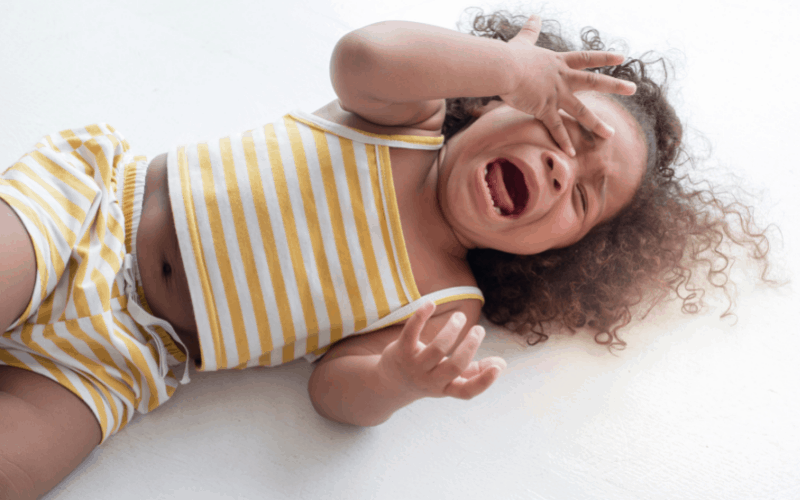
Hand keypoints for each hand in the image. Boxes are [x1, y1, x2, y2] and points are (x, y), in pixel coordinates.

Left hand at [377, 301, 506, 399]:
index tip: (497, 367)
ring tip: (460, 316)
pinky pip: (411, 332)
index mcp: (446, 388)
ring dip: (451, 330)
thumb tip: (501, 363)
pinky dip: (421, 316)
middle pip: (453, 366)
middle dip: (469, 346)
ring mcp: (414, 367)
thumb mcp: (450, 379)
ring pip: (436, 349)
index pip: (466, 392)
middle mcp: (430, 380)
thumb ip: (474, 371)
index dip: (483, 382)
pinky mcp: (400, 351)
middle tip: (478, 329)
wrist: (391, 382)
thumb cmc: (428, 377)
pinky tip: (431, 303)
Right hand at [500, 15, 636, 155]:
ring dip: (596, 124)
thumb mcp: (522, 41)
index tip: (623, 57)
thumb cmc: (509, 56)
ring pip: (581, 111)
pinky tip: (572, 153)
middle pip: (593, 82)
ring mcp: (555, 94)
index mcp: (558, 63)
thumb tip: (534, 16)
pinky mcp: (544, 108)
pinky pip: (556, 128)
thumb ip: (530, 30)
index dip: (605, 57)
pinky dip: (564, 141)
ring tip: (611, 135)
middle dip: (615, 85)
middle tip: (634, 89)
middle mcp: (562, 78)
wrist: (503, 68)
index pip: (586, 58)